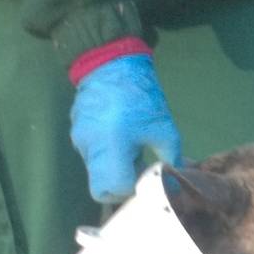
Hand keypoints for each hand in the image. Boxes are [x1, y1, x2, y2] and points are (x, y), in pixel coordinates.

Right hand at [69, 54, 182, 202]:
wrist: (110, 62)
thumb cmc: (140, 96)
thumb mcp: (164, 129)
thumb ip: (171, 159)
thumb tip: (177, 181)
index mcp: (110, 147)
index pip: (114, 189)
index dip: (132, 191)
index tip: (146, 181)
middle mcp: (89, 147)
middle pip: (101, 188)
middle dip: (120, 188)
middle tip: (139, 175)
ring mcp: (79, 140)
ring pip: (96, 173)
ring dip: (115, 171)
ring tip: (133, 153)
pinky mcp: (76, 132)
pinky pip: (92, 156)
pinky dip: (107, 158)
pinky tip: (122, 141)